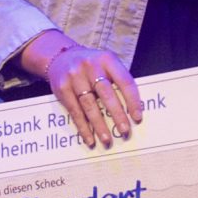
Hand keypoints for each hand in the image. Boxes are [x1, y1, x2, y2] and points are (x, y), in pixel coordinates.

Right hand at [26, 34, 142, 147]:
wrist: (60, 57)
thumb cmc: (91, 66)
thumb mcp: (106, 64)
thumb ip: (117, 81)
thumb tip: (132, 110)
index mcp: (107, 60)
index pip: (124, 81)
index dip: (133, 100)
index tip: (137, 118)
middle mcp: (90, 66)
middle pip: (106, 94)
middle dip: (117, 114)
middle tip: (125, 131)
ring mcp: (74, 77)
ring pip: (89, 105)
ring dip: (99, 125)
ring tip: (107, 140)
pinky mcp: (62, 88)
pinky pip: (74, 111)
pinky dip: (83, 127)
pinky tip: (89, 138)